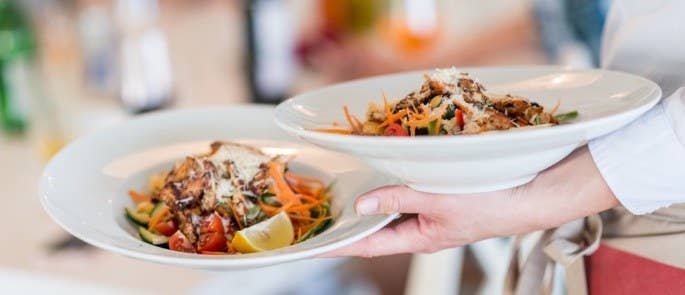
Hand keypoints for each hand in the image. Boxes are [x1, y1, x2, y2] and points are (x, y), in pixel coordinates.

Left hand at [323, 146, 618, 256]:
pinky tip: (384, 167)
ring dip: (372, 195)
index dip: (339, 245)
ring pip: (393, 206)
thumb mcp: (437, 201)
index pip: (368, 245)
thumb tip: (362, 203)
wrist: (530, 196)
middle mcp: (421, 229)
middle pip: (377, 225)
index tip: (313, 245)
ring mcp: (432, 214)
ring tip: (346, 184)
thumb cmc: (489, 204)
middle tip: (324, 206)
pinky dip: (394, 182)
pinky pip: (410, 191)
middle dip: (351, 217)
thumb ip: (397, 198)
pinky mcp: (442, 198)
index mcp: (418, 238)